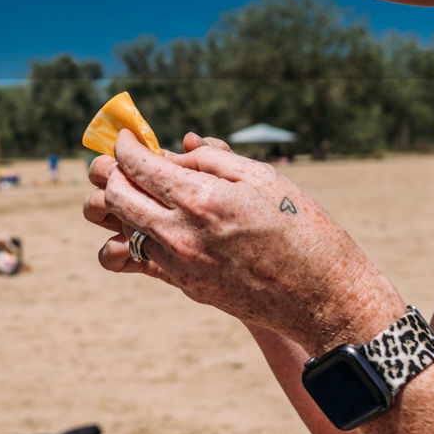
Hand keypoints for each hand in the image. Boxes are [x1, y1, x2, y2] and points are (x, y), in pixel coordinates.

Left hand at [83, 130, 399, 348]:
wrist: (323, 296)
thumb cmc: (301, 227)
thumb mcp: (261, 178)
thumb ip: (210, 159)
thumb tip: (173, 150)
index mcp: (200, 198)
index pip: (136, 164)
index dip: (124, 145)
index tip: (125, 136)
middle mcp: (181, 232)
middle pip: (113, 195)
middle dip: (110, 172)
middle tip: (125, 162)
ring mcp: (179, 264)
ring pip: (118, 229)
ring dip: (119, 207)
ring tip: (140, 193)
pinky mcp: (184, 286)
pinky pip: (140, 257)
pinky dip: (138, 236)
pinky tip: (158, 224)